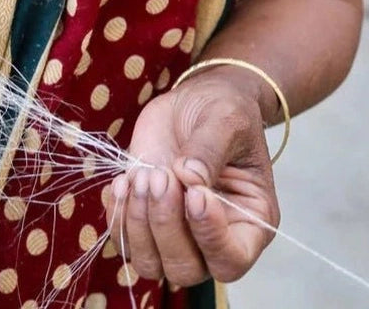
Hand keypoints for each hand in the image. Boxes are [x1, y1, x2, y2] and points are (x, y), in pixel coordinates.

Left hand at [105, 69, 279, 286]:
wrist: (195, 99)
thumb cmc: (222, 109)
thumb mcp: (226, 119)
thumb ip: (210, 148)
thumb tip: (188, 176)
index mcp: (250, 221)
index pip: (231, 260)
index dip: (210, 236)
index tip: (195, 192)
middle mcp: (213, 237)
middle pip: (185, 269)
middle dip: (166, 224)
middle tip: (160, 175)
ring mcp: (178, 230)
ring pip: (151, 263)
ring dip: (139, 223)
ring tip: (142, 175)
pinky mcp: (146, 216)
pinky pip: (124, 241)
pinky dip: (117, 215)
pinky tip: (122, 180)